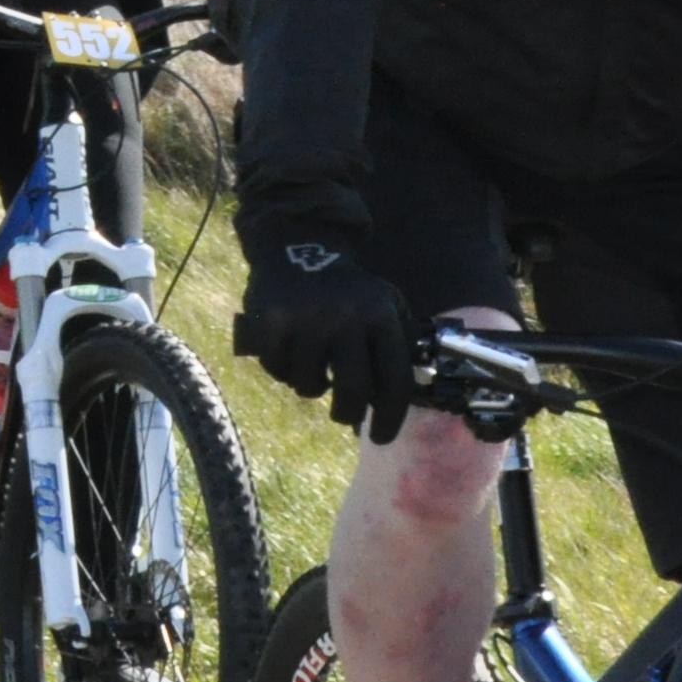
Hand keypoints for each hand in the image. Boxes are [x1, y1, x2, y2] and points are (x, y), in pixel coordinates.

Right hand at [233, 233, 416, 440]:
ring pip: (309, 385)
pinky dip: (280, 368)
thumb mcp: (385, 302)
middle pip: (352, 393)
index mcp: (381, 315)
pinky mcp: (273, 320)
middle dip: (347, 414)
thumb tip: (408, 394)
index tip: (382, 437)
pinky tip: (287, 351)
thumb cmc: (348, 288)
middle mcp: (347, 316)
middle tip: (342, 415)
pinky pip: (277, 369)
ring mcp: (308, 318)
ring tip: (311, 366)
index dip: (391, 418)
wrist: (297, 243)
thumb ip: (400, 343)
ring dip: (310, 385)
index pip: (395, 381)